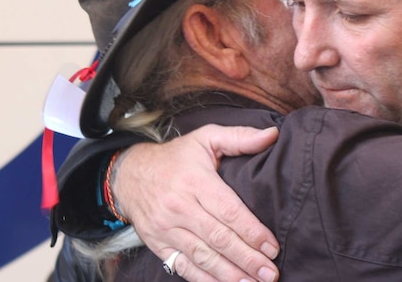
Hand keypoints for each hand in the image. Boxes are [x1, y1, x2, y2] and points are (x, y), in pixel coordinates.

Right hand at [112, 124, 280, 281]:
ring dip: (230, 274)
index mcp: (195, 181)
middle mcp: (179, 208)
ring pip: (202, 256)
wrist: (129, 175)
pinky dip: (204, 280)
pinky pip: (183, 267)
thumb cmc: (176, 157)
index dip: (251, 231)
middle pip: (218, 238)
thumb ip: (240, 137)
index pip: (228, 211)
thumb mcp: (206, 138)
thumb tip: (272, 135)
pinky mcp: (158, 245)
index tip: (272, 247)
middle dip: (247, 258)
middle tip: (270, 273)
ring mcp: (167, 229)